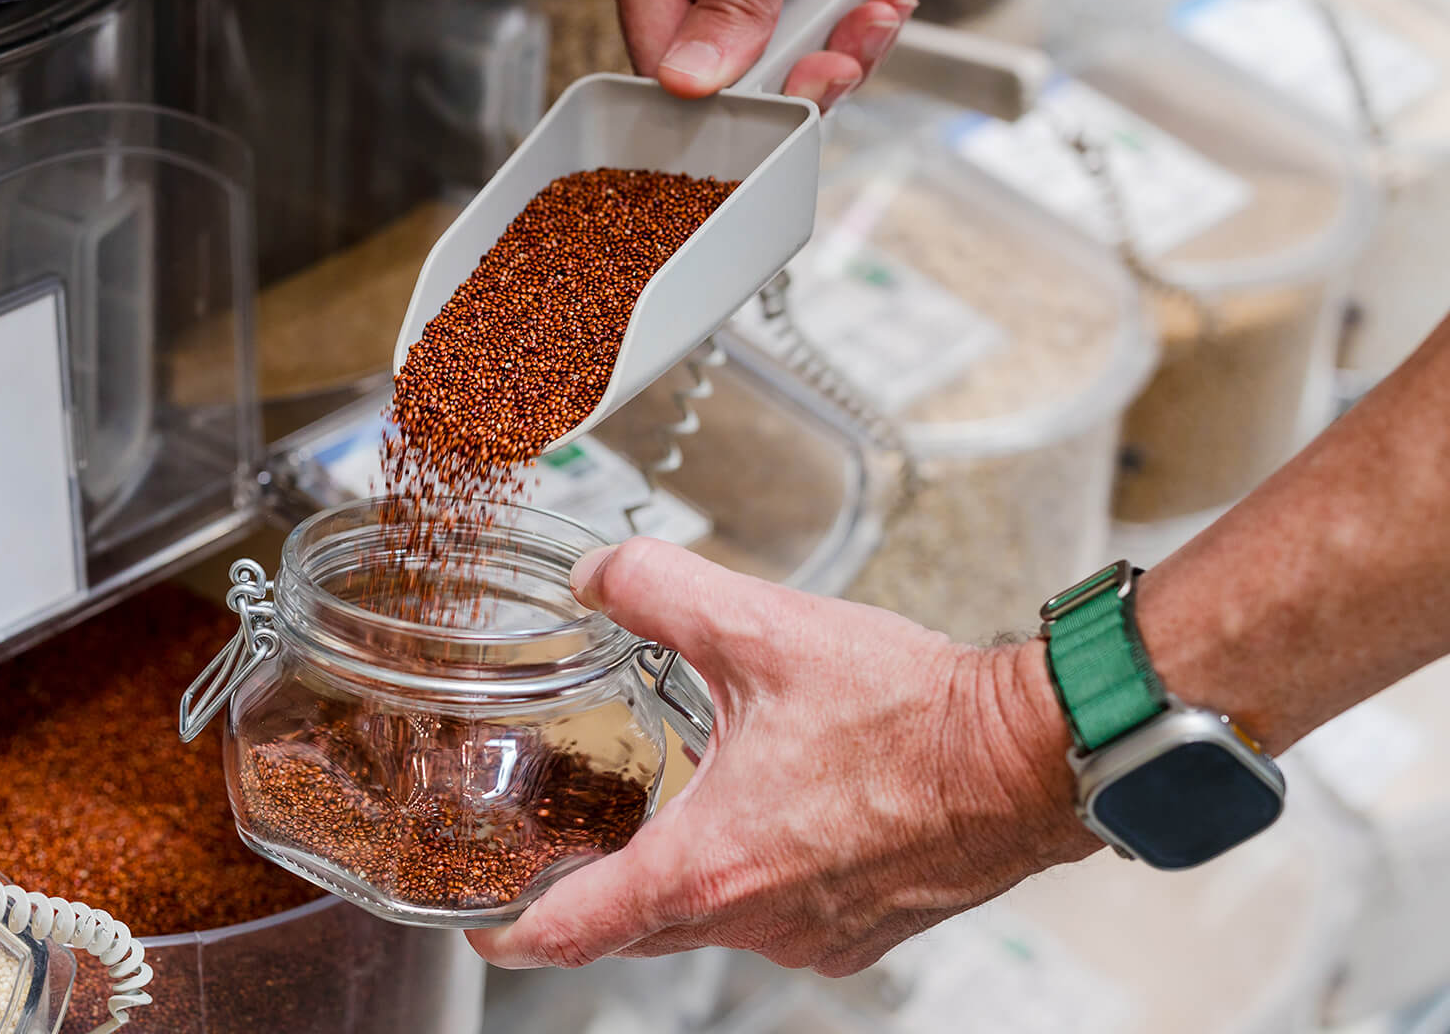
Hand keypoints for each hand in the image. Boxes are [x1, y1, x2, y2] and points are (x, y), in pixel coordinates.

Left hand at [468, 538, 1097, 974]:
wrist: (1032, 754)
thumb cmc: (915, 711)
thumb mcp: (761, 628)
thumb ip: (657, 591)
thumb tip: (597, 577)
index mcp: (711, 865)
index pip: (575, 930)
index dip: (511, 931)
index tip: (480, 922)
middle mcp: (756, 920)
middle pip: (636, 929)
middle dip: (593, 893)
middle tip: (560, 849)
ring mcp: (813, 936)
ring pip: (708, 924)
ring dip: (680, 876)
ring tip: (668, 813)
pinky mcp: (860, 933)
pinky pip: (775, 920)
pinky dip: (751, 879)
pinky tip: (766, 818)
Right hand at [597, 0, 921, 104]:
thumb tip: (688, 78)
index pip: (657, 53)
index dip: (712, 94)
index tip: (769, 105)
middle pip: (724, 71)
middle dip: (794, 74)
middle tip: (838, 64)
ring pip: (780, 61)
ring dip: (841, 52)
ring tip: (875, 17)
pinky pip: (820, 35)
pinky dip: (860, 29)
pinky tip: (883, 1)